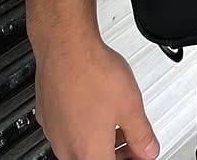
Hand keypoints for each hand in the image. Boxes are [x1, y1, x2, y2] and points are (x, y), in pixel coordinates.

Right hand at [33, 34, 159, 159]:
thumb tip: (148, 150)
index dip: (131, 159)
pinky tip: (96, 108)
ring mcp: (54, 132)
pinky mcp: (47, 115)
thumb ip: (141, 133)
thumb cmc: (93, 74)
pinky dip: (84, 125)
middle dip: (117, 154)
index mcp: (89, 152)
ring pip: (79, 147)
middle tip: (133, 142)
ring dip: (101, 140)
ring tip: (119, 123)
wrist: (66, 48)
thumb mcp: (131, 106)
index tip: (140, 152)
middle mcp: (66, 147)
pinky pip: (67, 130)